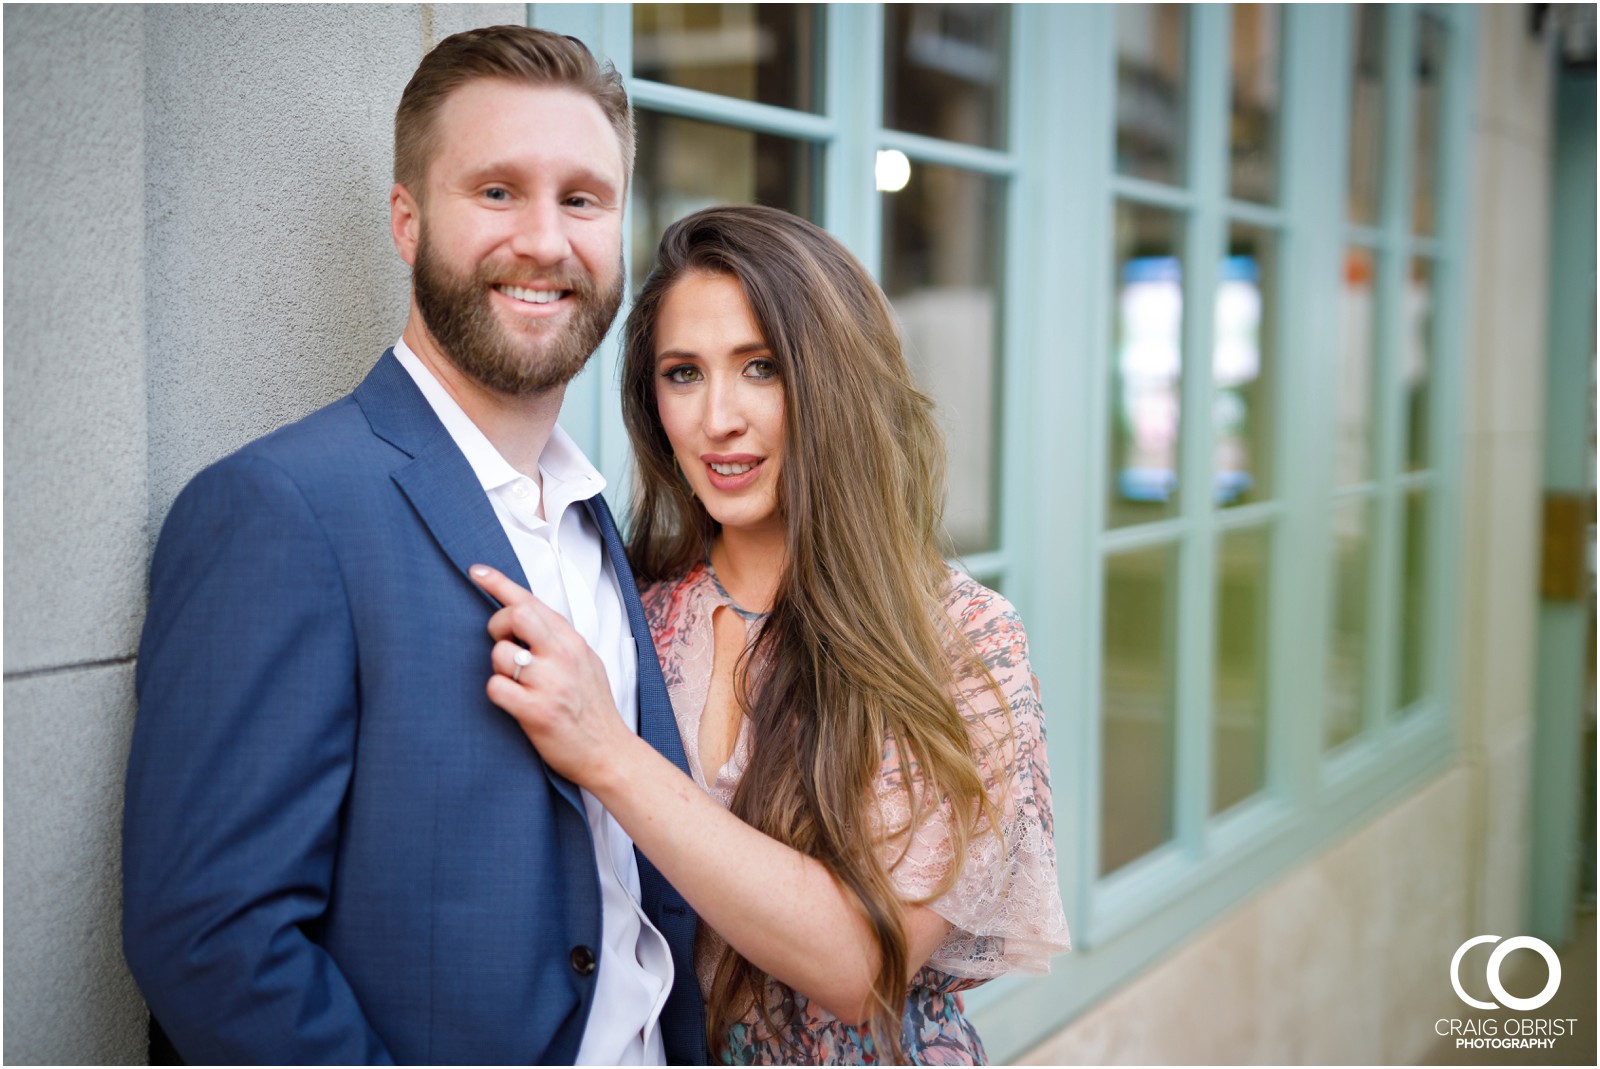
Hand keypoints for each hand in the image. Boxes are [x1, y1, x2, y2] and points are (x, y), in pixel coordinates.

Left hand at [471, 564, 629, 787]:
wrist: (609, 752)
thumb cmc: (592, 708)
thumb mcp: (585, 662)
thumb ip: (557, 639)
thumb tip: (524, 616)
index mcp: (572, 641)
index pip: (532, 602)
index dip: (499, 583)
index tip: (477, 571)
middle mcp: (563, 656)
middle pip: (514, 615)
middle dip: (497, 625)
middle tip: (503, 643)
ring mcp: (550, 683)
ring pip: (499, 654)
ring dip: (499, 668)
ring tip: (518, 683)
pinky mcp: (536, 711)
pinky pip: (496, 688)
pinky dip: (498, 693)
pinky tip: (514, 702)